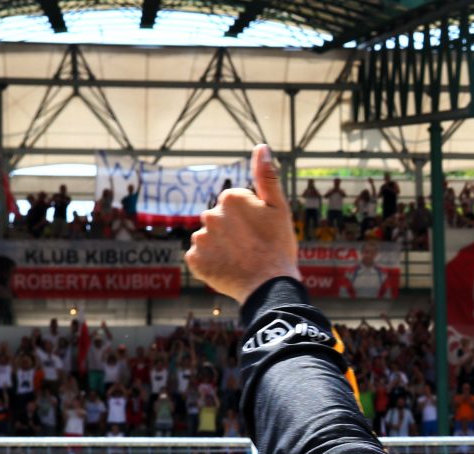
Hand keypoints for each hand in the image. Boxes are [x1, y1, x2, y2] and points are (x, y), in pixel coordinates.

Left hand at [184, 145, 300, 303]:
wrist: (270, 287)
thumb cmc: (278, 247)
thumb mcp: (279, 209)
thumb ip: (266, 177)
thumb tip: (262, 147)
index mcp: (230, 199)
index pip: (234, 204)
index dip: (250, 218)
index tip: (260, 231)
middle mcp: (210, 215)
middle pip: (220, 220)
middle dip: (232, 231)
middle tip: (252, 248)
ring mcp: (200, 239)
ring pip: (209, 239)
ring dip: (221, 247)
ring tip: (240, 260)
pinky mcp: (194, 260)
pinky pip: (200, 257)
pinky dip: (211, 262)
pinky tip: (228, 268)